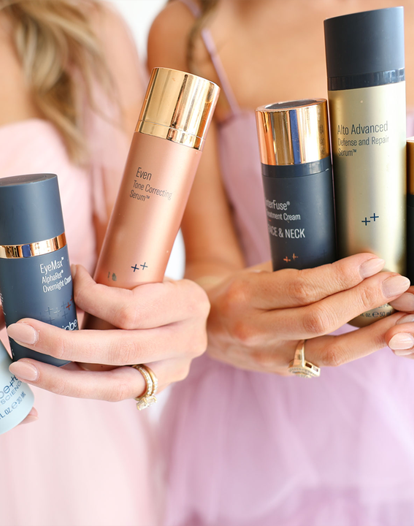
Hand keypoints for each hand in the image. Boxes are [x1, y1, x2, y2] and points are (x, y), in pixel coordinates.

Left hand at [7, 265, 208, 401]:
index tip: (69, 279)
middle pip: (119, 351)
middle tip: (22, 332)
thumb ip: (116, 282)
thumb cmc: (164, 284)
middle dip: (64, 344)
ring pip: (115, 385)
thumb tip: (62, 284)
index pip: (130, 309)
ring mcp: (177, 370)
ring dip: (63, 377)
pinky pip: (115, 392)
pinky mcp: (161, 387)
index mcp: (189, 303)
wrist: (200, 312)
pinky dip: (81, 384)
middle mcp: (188, 341)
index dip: (90, 297)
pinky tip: (54, 375)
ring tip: (26, 366)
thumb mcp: (151, 272)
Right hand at [205, 254, 410, 374]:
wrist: (206, 325)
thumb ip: (297, 270)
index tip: (372, 262)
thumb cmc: (238, 290)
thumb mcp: (257, 271)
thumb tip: (354, 265)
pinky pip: (325, 361)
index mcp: (246, 295)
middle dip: (364, 299)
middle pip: (319, 319)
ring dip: (371, 334)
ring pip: (329, 352)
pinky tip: (377, 334)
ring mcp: (268, 356)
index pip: (301, 288)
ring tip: (401, 318)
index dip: (342, 275)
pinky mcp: (281, 370)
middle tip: (396, 283)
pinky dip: (356, 347)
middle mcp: (254, 330)